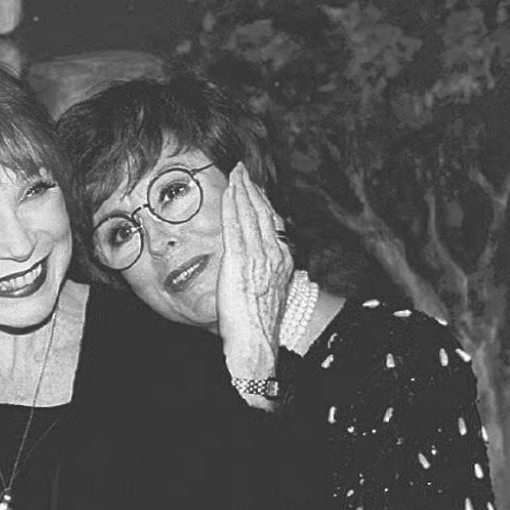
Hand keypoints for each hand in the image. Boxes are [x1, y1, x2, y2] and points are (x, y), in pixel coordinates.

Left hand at [217, 163, 292, 384]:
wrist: (256, 339)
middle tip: (243, 171)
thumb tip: (250, 266)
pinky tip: (228, 191)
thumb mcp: (266, 292)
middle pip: (263, 212)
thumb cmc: (257, 323)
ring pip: (250, 213)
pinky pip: (235, 224)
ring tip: (235, 173)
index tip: (254, 188)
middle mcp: (273, 254)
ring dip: (242, 190)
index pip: (272, 223)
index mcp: (282, 261)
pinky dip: (232, 205)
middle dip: (252, 188)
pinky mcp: (239, 259)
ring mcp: (257, 255)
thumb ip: (261, 273)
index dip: (262, 202)